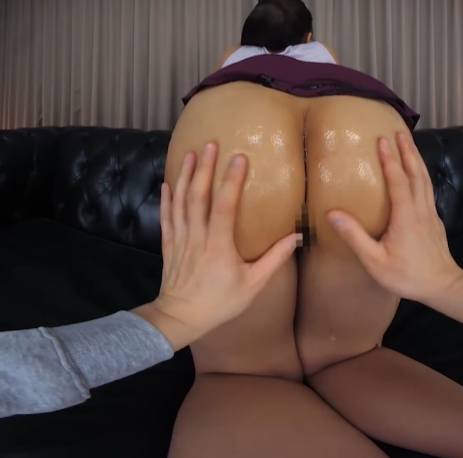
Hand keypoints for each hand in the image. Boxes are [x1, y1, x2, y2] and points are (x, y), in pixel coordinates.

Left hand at [133, 143, 301, 350]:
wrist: (180, 318)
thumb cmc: (220, 302)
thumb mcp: (253, 284)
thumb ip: (275, 259)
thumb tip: (296, 236)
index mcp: (218, 245)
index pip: (224, 205)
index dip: (231, 180)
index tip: (238, 157)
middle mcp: (197, 236)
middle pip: (198, 195)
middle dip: (204, 167)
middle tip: (210, 144)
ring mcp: (180, 238)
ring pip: (180, 201)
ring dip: (186, 176)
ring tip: (191, 154)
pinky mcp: (169, 244)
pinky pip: (166, 216)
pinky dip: (167, 198)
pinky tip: (169, 182)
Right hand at [327, 132, 462, 319]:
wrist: (443, 286)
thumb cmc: (407, 275)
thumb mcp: (374, 261)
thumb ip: (354, 236)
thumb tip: (332, 213)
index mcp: (406, 215)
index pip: (398, 180)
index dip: (389, 159)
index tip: (382, 139)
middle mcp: (421, 209)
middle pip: (416, 172)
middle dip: (407, 150)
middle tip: (399, 130)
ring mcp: (431, 213)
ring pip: (425, 179)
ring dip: (416, 159)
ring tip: (409, 143)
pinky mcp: (435, 220)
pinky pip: (428, 189)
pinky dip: (421, 174)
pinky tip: (417, 174)